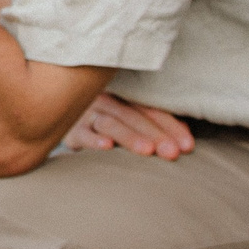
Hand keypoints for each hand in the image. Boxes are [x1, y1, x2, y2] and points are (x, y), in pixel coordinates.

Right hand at [61, 93, 195, 159]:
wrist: (61, 118)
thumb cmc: (108, 123)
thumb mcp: (131, 120)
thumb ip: (156, 126)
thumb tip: (187, 139)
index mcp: (125, 95)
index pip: (151, 109)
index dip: (170, 126)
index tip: (187, 146)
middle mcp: (106, 100)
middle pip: (134, 115)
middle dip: (155, 134)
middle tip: (172, 152)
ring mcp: (87, 114)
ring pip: (110, 122)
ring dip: (130, 136)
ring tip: (147, 151)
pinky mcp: (71, 130)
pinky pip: (82, 133)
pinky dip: (94, 139)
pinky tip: (107, 147)